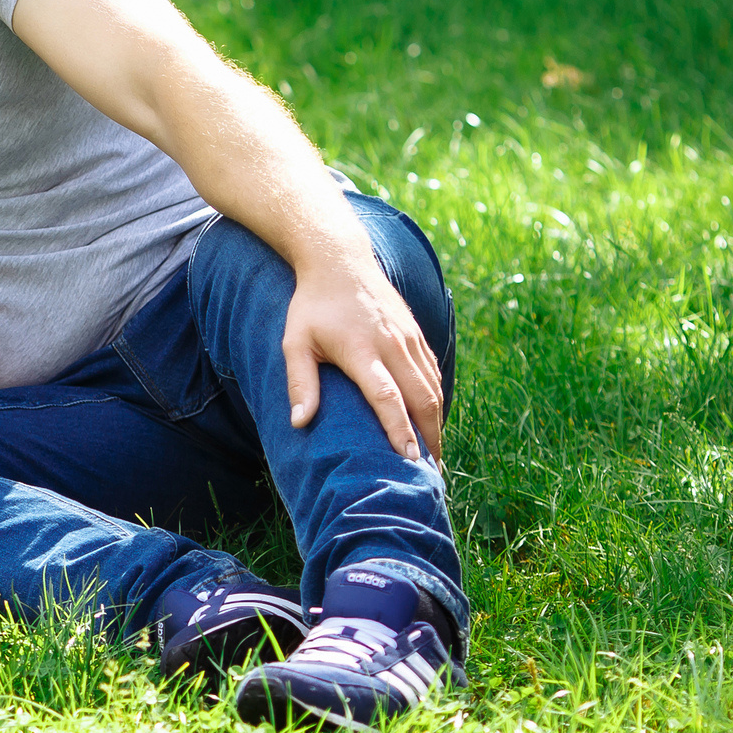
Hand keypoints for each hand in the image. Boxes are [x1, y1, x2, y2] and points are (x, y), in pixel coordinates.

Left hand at [283, 260, 444, 464]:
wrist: (339, 261)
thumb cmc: (311, 306)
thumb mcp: (295, 341)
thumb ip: (300, 382)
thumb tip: (299, 423)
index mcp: (361, 350)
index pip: (388, 397)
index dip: (400, 430)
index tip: (410, 460)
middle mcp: (392, 344)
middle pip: (421, 398)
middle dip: (429, 437)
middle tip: (430, 471)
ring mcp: (409, 338)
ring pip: (433, 387)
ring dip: (437, 422)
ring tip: (434, 454)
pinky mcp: (417, 334)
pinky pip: (433, 373)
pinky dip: (437, 399)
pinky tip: (432, 420)